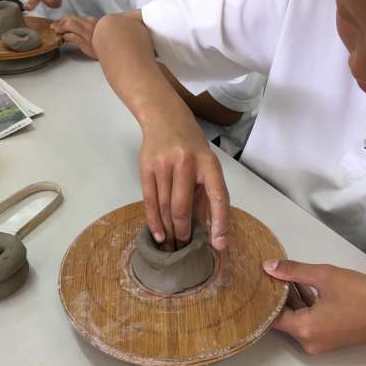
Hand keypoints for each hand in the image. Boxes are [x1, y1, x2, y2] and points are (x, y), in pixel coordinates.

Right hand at [52, 16, 97, 58]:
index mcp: (85, 29)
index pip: (69, 24)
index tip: (54, 30)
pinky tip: (70, 23)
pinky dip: (72, 19)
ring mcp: (91, 20)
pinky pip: (80, 17)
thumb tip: (65, 34)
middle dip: (60, 21)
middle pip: (71, 18)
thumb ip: (76, 40)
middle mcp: (88, 22)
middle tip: (53, 26)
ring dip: (65, 19)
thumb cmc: (99, 50)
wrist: (115, 45)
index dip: (60, 26)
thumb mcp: (86, 49)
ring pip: (75, 16)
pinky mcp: (94, 20)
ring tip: (59, 24)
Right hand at [140, 122, 228, 250]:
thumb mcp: (206, 164)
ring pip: (165, 207)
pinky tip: (159, 235)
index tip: (218, 244)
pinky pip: (149, 201)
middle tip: (184, 247)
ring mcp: (163, 165)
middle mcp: (186, 163)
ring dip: (169, 231)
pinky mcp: (146, 168)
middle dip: (184, 232)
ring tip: (172, 246)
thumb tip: (209, 229)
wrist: (164, 117)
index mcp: (208, 163)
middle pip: (183, 207)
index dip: (219, 222)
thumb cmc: (190, 145)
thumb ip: (207, 194)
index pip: (217, 197)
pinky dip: (154, 222)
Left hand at [263, 260, 365, 353]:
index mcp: (304, 329)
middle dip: (276, 296)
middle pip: (282, 318)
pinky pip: (308, 321)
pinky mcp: (328, 338)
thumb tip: (268, 267)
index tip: (255, 283)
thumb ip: (293, 271)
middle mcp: (308, 341)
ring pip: (295, 318)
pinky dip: (304, 305)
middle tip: (266, 275)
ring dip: (291, 298)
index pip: (270, 317)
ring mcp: (319, 342)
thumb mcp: (325, 276)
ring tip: (282, 274)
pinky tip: (301, 284)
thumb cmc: (363, 295)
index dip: (262, 299)